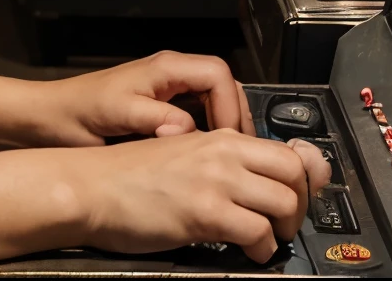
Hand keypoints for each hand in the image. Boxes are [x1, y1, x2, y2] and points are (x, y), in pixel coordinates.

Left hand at [31, 51, 253, 145]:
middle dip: (235, 117)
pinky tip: (205, 159)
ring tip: (227, 159)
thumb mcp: (115, 114)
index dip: (230, 106)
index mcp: (164, 68)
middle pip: (224, 87)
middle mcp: (170, 74)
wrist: (47, 119)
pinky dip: (209, 133)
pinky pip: (199, 114)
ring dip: (225, 127)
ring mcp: (167, 90)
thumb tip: (187, 130)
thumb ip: (152, 119)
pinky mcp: (161, 108)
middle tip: (238, 153)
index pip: (218, 75)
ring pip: (215, 101)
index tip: (230, 138)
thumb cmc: (76, 113)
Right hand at [76, 131, 329, 261]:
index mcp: (218, 138)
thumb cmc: (125, 177)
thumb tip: (252, 179)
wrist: (89, 187)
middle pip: (293, 173)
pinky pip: (257, 232)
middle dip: (299, 204)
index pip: (284, 152)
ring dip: (282, 229)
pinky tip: (248, 252)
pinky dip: (261, 248)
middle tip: (284, 223)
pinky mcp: (204, 211)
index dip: (301, 180)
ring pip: (283, 202)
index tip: (299, 198)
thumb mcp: (180, 156)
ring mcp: (215, 181)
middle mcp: (222, 153)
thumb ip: (218, 162)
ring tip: (266, 240)